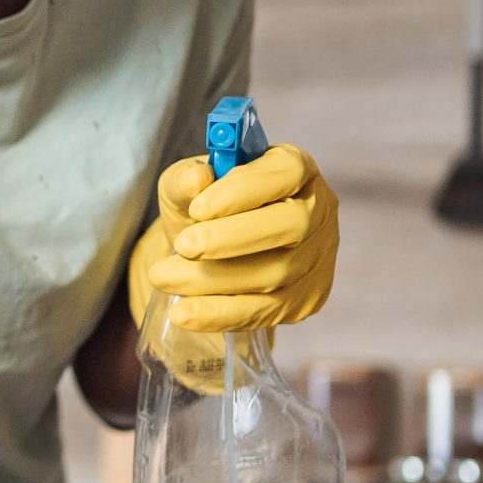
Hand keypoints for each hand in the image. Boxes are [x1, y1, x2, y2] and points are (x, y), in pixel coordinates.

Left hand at [128, 144, 339, 384]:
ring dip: (215, 280)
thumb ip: (185, 179)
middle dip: (233, 238)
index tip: (198, 208)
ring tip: (164, 277)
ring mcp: (317, 257)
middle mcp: (317, 210)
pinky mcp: (306, 298)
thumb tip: (197, 180)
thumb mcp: (184, 185)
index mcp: (295, 169)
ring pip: (276, 274)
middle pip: (292, 225)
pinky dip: (221, 314)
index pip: (287, 172)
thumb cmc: (204, 209)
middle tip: (184, 246)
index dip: (245, 190)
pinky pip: (266, 311)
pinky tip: (185, 312)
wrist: (208, 253)